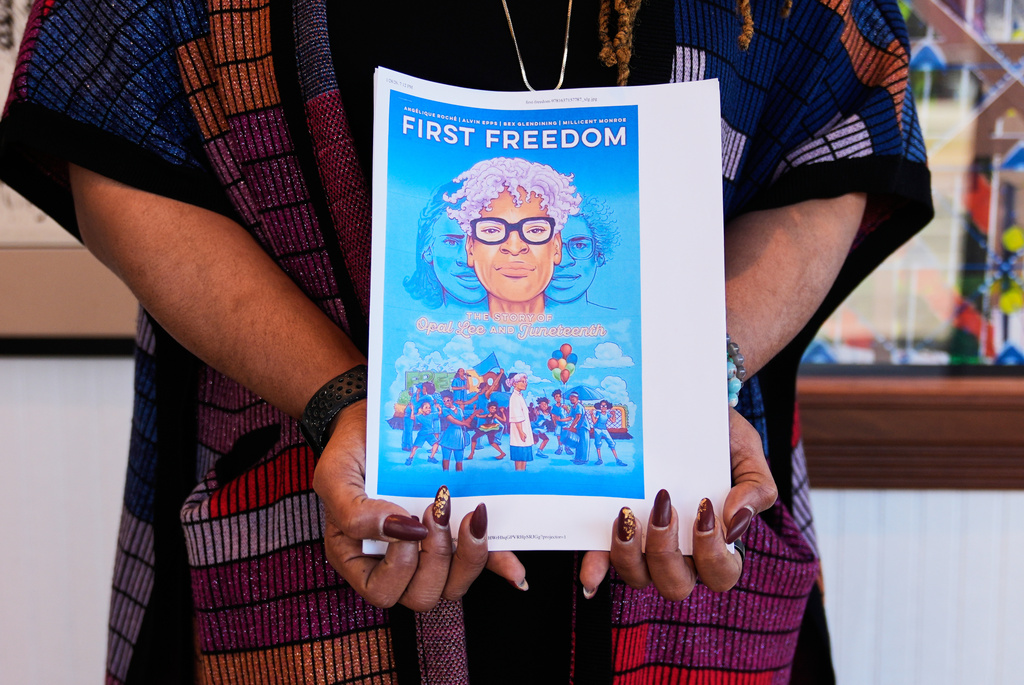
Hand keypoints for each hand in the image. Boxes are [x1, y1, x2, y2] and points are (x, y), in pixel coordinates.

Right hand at [312, 401, 524, 609]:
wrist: (376, 420)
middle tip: (435, 510)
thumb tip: (404, 532)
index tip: (408, 522)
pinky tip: (515, 570)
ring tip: (467, 515)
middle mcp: (395, 561)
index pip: (381, 592)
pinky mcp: (458, 534)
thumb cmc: (350, 450)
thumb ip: (355, 511)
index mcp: (359, 557)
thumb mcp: (335, 476)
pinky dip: (499, 564)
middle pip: (423, 595)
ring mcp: (429, 549)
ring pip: (454, 585)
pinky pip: (482, 561)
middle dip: (436, 557)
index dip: (400, 566)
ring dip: (467, 556)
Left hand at [579, 408, 776, 598]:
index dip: (712, 554)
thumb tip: (735, 525)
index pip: (721, 574)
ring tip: (627, 515)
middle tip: (663, 508)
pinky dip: (597, 569)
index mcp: (717, 541)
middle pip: (676, 585)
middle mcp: (681, 551)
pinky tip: (590, 574)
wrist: (684, 404)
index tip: (703, 509)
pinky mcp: (618, 529)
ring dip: (631, 555)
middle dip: (666, 553)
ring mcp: (646, 543)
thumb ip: (757, 488)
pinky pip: (604, 560)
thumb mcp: (747, 453)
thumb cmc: (720, 436)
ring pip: (639, 576)